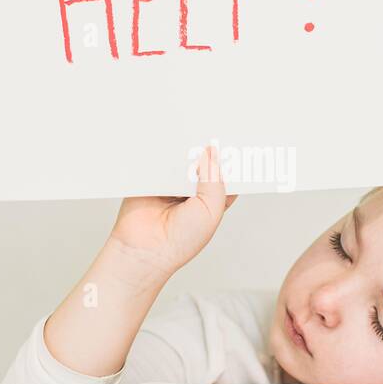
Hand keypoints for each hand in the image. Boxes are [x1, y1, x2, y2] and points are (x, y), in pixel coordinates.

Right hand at [107, 145, 237, 279]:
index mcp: (211, 201)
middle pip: (204, 164)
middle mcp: (192, 193)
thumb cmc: (181, 240)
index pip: (225, 177)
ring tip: (191, 138)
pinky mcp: (153, 181)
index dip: (230, 163)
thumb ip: (214, 181)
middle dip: (207, 152)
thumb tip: (211, 153)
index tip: (236, 144)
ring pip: (182, 161)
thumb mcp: (211, 210)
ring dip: (185, 152)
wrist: (146, 249)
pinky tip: (170, 147)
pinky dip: (164, 155)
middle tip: (213, 134)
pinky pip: (160, 162)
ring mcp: (172, 186)